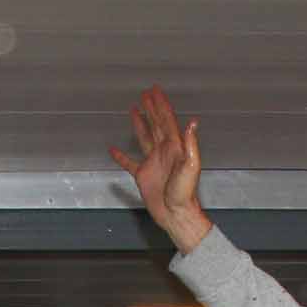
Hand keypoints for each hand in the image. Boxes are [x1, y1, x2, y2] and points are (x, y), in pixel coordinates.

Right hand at [109, 86, 212, 254]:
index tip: (155, 91)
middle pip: (156, 124)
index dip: (161, 104)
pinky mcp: (144, 176)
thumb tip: (192, 123)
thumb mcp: (191, 167)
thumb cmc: (185, 194)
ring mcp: (153, 162)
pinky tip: (114, 150)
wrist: (176, 214)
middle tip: (146, 94)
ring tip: (134, 110)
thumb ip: (191, 144)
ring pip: (144, 137)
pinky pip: (130, 163)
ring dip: (140, 123)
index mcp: (175, 147)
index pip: (167, 120)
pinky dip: (121, 156)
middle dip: (151, 108)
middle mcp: (164, 151)